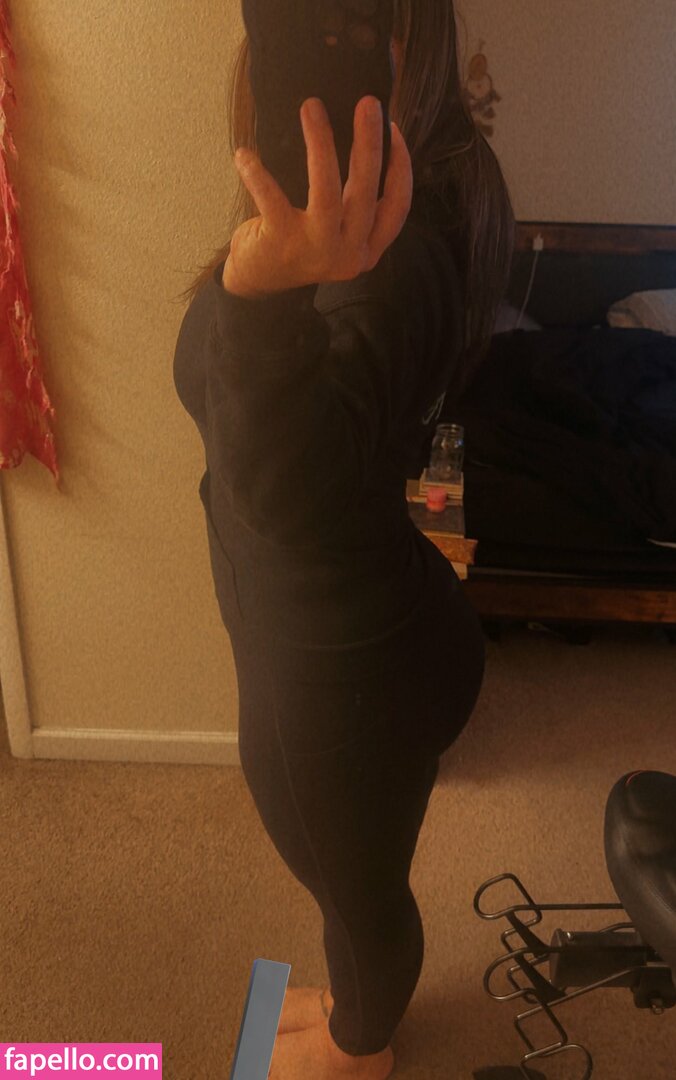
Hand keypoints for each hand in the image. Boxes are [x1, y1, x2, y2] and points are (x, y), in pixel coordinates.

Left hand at [222, 95, 412, 298]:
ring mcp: (316, 251)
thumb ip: (355, 203)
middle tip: (368, 103)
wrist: (259, 283)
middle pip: (364, 193)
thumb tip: (366, 138)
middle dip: (368, 144)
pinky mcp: (282, 244)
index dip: (401, 167)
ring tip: (312, 107)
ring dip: (320, 145)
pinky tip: (244, 154)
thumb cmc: (301, 243)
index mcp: (367, 248)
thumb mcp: (338, 231)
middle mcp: (348, 254)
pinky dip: (257, 174)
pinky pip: (273, 200)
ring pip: (326, 192)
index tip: (394, 129)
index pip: (397, 207)